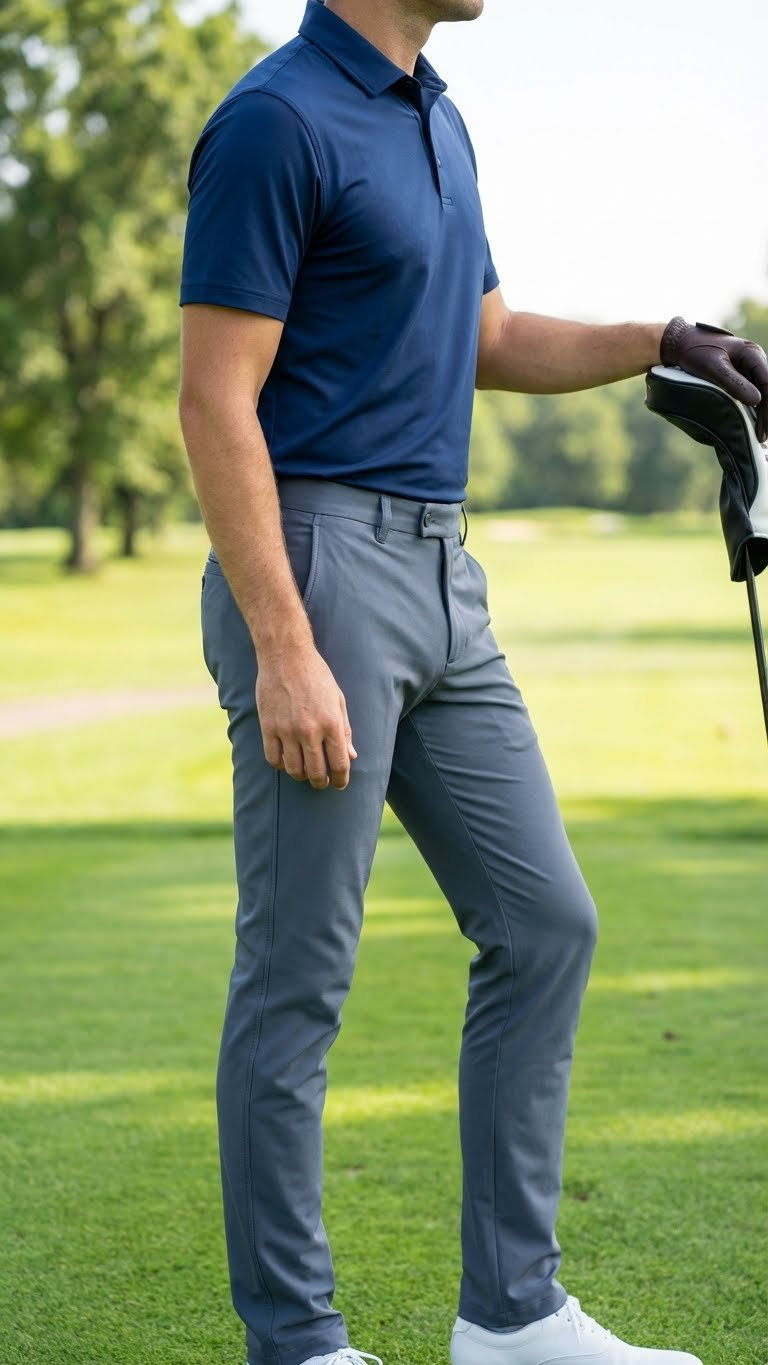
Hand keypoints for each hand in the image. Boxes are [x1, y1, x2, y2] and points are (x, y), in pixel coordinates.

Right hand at [255, 640, 356, 789]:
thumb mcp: (338, 700)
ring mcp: (287, 730)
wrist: (286, 655)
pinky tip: (286, 760)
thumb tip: (351, 756)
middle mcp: (310, 730)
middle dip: (321, 782)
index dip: (341, 779)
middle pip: (316, 772)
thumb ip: (345, 730)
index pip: (339, 764)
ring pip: (294, 769)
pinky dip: (280, 765)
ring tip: (304, 771)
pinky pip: (273, 758)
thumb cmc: (316, 675)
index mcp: (332, 723)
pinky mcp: (268, 727)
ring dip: (301, 775)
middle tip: (322, 782)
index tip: (340, 784)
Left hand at [661, 316, 767, 441]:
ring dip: (762, 413)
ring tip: (760, 435)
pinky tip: (753, 423)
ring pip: (762, 392)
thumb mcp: (713, 368)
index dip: (767, 408)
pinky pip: (752, 393)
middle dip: (766, 414)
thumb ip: (734, 383)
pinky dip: (754, 408)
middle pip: (767, 389)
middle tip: (762, 437)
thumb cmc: (695, 353)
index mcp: (752, 354)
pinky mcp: (741, 375)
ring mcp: (748, 368)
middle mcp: (754, 360)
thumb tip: (757, 401)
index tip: (764, 428)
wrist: (680, 344)